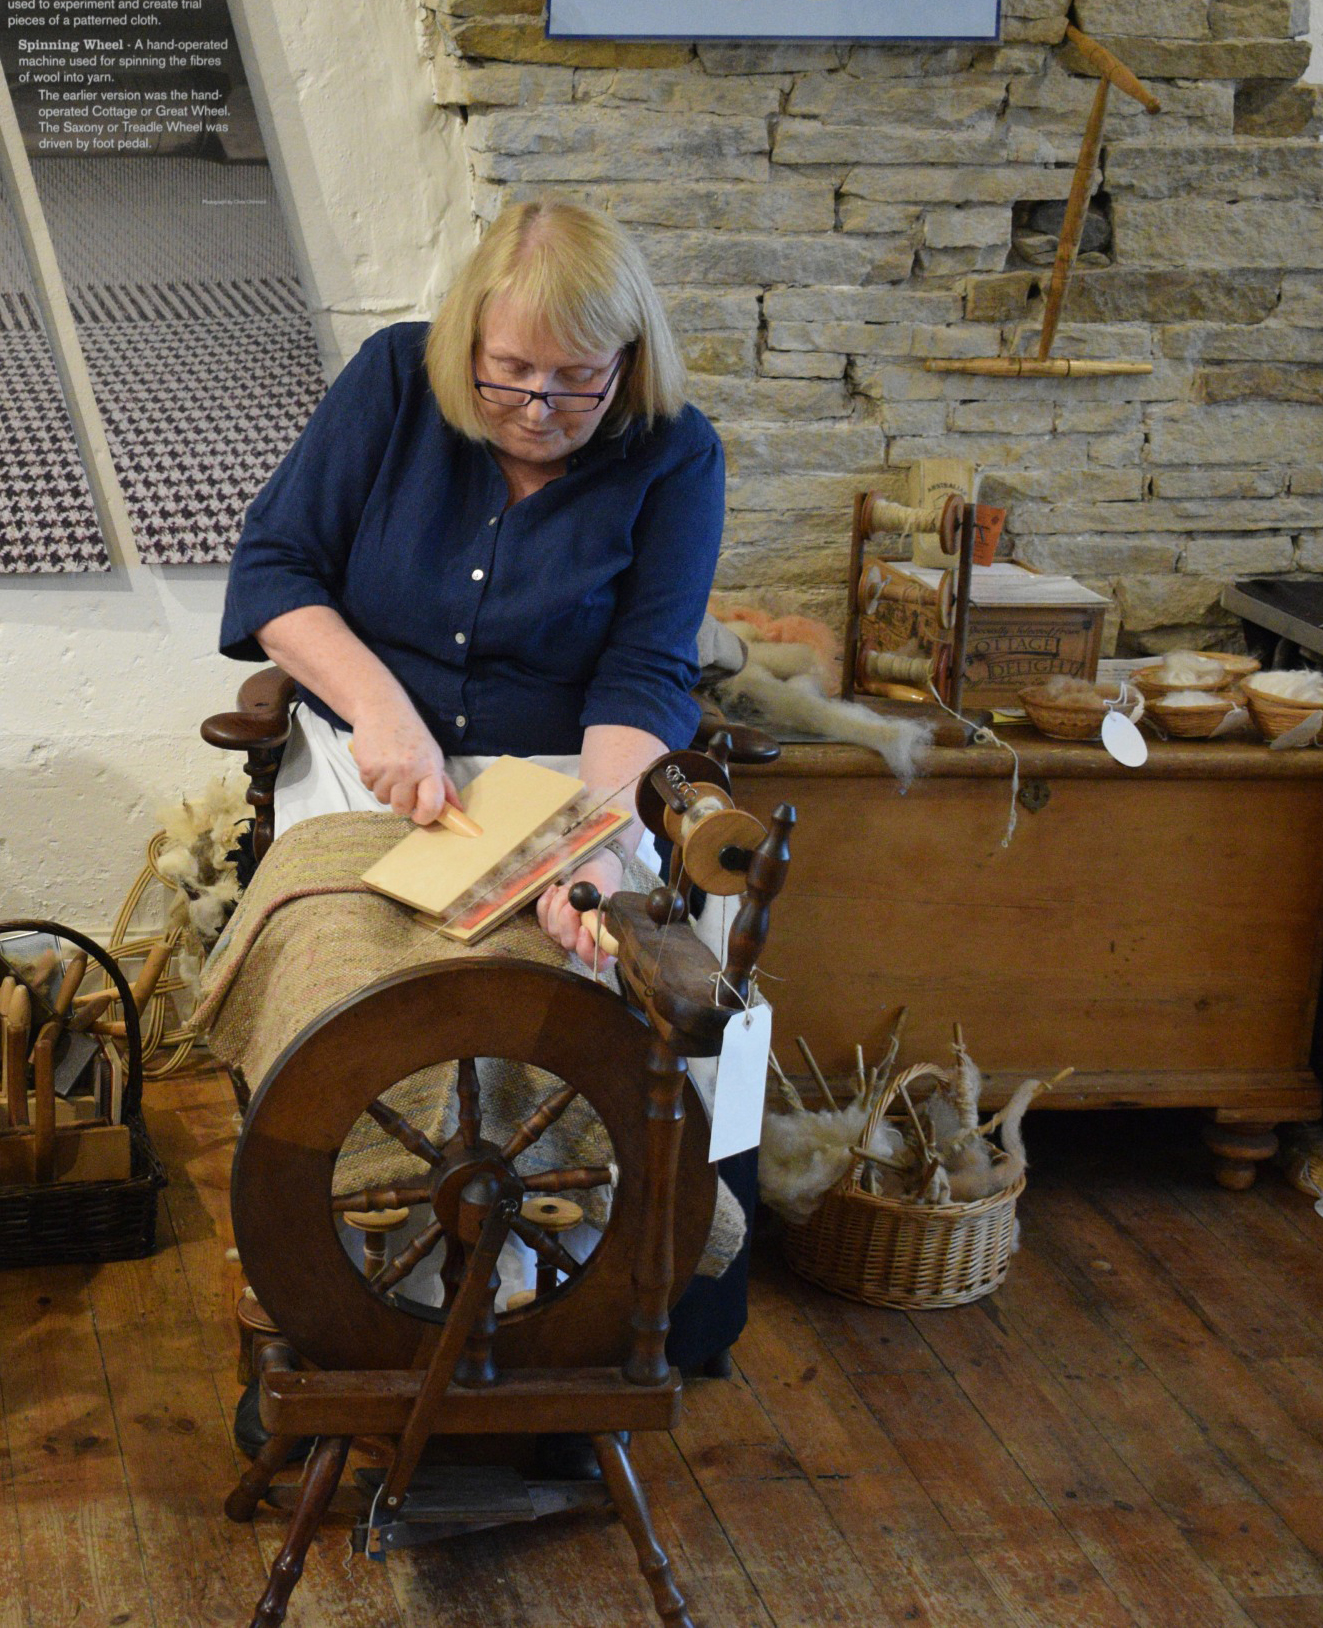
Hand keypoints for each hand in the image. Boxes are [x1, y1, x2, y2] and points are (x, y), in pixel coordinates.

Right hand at [348, 698, 460, 825]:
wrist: (381, 709)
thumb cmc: (411, 734)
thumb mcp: (433, 755)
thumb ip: (444, 785)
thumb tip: (458, 809)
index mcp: (430, 768)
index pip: (432, 805)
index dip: (426, 817)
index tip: (421, 816)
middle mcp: (408, 771)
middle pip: (403, 809)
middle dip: (403, 803)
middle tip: (404, 786)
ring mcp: (386, 770)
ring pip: (384, 800)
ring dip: (386, 791)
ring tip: (390, 769)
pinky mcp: (367, 768)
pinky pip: (369, 788)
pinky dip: (373, 781)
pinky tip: (379, 763)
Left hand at [536, 850, 625, 965]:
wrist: (592, 872)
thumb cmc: (604, 884)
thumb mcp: (608, 897)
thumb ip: (604, 915)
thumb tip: (593, 924)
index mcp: (606, 943)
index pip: (598, 963)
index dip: (587, 951)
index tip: (584, 928)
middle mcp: (585, 943)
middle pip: (569, 943)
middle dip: (568, 917)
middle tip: (574, 898)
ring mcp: (567, 935)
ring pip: (553, 929)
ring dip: (559, 904)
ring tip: (570, 889)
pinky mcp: (552, 924)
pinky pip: (542, 918)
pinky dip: (547, 901)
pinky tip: (555, 889)